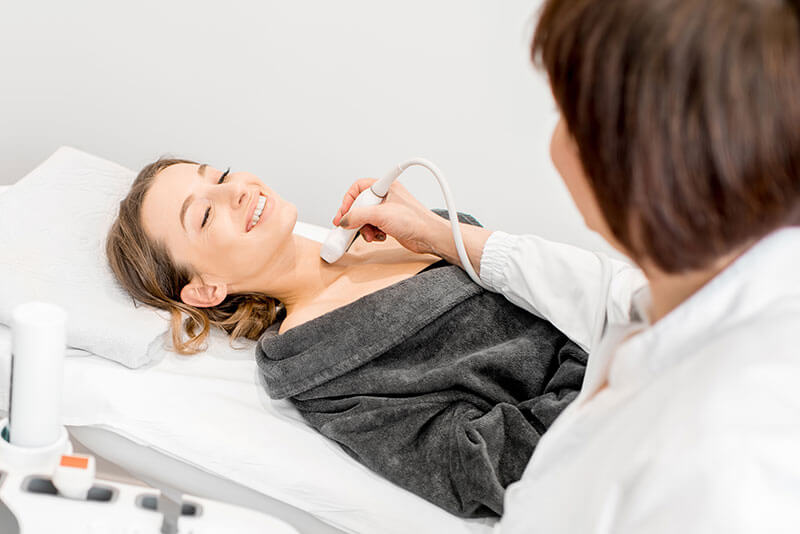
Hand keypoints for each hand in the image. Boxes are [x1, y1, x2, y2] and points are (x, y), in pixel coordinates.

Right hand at [332, 178, 447, 254]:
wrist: (429, 237)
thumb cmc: (415, 221)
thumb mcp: (380, 215)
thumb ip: (358, 216)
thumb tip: (345, 220)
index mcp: (386, 187)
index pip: (359, 187)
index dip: (348, 200)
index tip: (343, 214)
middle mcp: (387, 197)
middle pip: (361, 205)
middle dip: (356, 218)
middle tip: (349, 227)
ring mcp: (388, 211)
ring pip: (366, 218)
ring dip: (365, 228)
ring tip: (370, 234)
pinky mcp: (390, 223)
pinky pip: (373, 226)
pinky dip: (373, 233)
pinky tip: (380, 236)